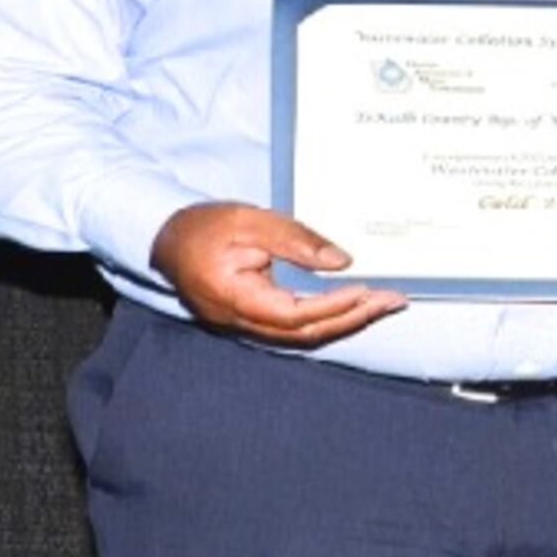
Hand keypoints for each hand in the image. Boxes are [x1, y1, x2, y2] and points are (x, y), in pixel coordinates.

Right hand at [148, 202, 406, 345]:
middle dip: (353, 319)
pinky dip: (326, 317)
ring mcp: (247, 324)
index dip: (333, 306)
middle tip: (392, 302)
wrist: (165, 239)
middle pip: (306, 334)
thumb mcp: (248, 221)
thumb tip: (341, 260)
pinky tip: (352, 305)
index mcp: (236, 299)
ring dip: (345, 320)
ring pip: (303, 335)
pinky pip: (295, 326)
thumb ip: (294, 240)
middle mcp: (242, 321)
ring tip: (382, 304)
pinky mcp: (253, 318)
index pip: (295, 314)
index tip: (367, 290)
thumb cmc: (201, 227)